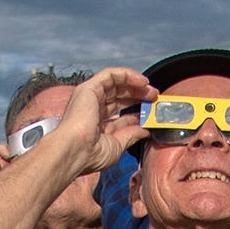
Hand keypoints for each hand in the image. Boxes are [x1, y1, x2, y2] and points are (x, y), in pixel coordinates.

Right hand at [36, 67, 154, 175]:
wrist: (75, 150)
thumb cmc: (90, 154)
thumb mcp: (116, 146)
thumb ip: (130, 135)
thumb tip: (144, 131)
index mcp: (96, 124)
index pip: (119, 113)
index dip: (136, 112)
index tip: (151, 114)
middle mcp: (92, 108)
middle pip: (119, 96)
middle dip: (138, 96)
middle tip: (154, 99)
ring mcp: (89, 97)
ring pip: (116, 83)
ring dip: (135, 85)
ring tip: (151, 90)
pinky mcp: (89, 88)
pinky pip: (110, 74)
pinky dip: (127, 75)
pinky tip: (142, 82)